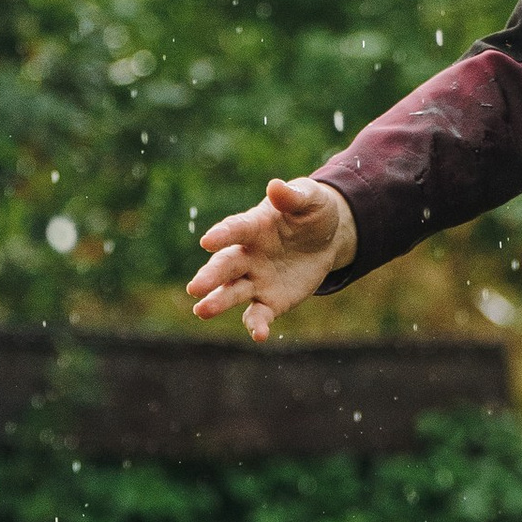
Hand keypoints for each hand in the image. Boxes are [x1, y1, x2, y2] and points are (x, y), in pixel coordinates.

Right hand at [186, 176, 356, 340]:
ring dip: (218, 302)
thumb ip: (292, 197)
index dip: (222, 235)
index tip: (207, 241)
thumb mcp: (310, 199)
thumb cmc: (312, 212)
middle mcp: (248, 255)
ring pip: (233, 292)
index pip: (234, 230)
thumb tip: (276, 186)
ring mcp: (256, 279)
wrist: (327, 238)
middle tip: (194, 288)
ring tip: (201, 311)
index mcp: (253, 226)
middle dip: (211, 276)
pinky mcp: (270, 301)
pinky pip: (259, 314)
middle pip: (226, 265)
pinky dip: (257, 325)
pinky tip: (259, 335)